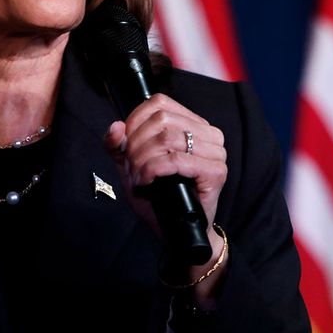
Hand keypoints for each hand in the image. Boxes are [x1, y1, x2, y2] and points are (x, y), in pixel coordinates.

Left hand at [102, 94, 226, 240]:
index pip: (159, 103)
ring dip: (143, 160)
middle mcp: (209, 133)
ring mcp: (216, 152)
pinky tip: (147, 181)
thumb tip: (115, 126)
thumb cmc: (158, 196)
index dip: (135, 121)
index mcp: (193, 123)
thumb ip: (118, 144)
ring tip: (138, 177)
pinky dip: (153, 170)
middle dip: (137, 144)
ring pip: (167, 139)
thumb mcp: (131, 165)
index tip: (125, 145)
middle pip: (162, 120)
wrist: (176, 230)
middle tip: (131, 167)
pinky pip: (176, 160)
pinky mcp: (216, 172)